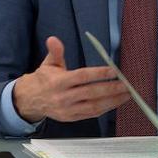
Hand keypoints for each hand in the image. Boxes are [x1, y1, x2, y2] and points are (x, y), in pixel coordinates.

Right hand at [12, 36, 130, 122]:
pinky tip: (115, 102)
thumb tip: (53, 39)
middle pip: (91, 93)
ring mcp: (68, 110)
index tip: (114, 71)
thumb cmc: (44, 79)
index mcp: (58, 82)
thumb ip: (55, 52)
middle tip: (127, 84)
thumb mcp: (48, 63)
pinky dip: (105, 109)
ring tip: (126, 95)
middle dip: (111, 89)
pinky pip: (91, 114)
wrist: (30, 100)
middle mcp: (63, 97)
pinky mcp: (71, 118)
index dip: (99, 74)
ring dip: (112, 101)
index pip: (82, 77)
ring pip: (94, 106)